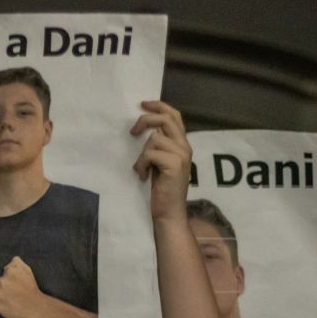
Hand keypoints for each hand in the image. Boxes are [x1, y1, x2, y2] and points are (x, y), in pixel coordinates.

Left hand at [0, 256, 44, 317]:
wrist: (36, 308)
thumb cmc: (32, 289)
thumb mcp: (28, 271)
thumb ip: (17, 262)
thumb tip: (11, 260)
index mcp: (10, 271)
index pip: (6, 272)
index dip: (13, 278)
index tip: (19, 283)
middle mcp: (2, 281)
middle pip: (1, 282)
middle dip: (8, 286)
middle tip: (17, 292)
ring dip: (5, 295)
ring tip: (15, 299)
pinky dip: (3, 305)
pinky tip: (12, 305)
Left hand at [130, 101, 191, 220]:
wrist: (169, 213)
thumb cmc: (162, 191)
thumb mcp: (159, 164)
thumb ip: (158, 147)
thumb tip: (145, 130)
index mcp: (183, 145)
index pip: (174, 116)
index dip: (159, 107)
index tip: (142, 104)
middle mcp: (185, 147)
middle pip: (166, 120)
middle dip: (146, 120)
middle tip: (132, 132)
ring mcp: (181, 155)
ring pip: (154, 139)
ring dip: (142, 156)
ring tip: (142, 170)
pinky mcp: (174, 164)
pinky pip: (150, 153)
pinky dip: (142, 165)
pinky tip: (144, 177)